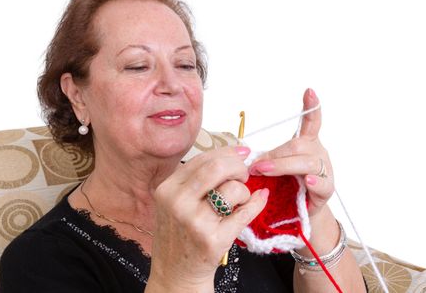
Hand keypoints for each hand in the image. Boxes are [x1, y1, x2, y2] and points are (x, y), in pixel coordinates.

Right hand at [148, 146, 268, 290]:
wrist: (175, 273)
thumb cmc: (179, 234)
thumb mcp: (175, 201)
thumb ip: (197, 178)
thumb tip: (237, 152)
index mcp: (168, 189)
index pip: (203, 159)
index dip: (227, 153)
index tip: (242, 153)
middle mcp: (178, 203)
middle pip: (217, 168)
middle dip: (238, 167)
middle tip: (244, 175)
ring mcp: (195, 222)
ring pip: (232, 189)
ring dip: (244, 191)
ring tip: (239, 200)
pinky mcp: (212, 239)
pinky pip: (244, 213)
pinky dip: (256, 204)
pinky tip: (258, 201)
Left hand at [248, 88, 333, 216]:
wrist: (297, 213)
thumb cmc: (285, 187)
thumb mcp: (274, 168)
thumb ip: (265, 158)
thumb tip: (245, 155)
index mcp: (306, 144)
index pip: (311, 122)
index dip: (312, 107)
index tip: (309, 91)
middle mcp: (317, 153)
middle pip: (299, 145)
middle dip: (275, 154)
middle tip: (255, 165)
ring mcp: (324, 170)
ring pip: (307, 162)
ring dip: (283, 165)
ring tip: (264, 170)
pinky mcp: (327, 190)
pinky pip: (323, 183)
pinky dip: (315, 181)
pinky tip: (307, 181)